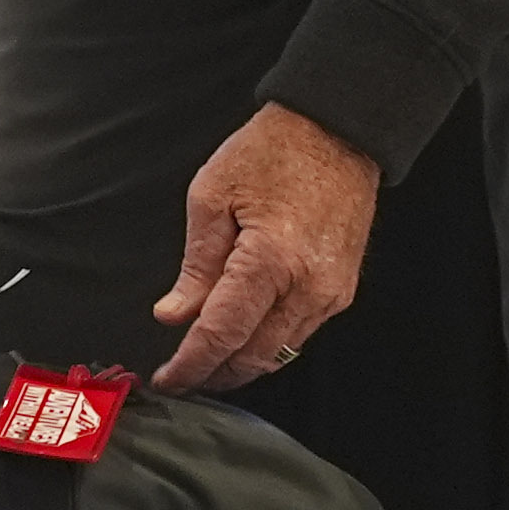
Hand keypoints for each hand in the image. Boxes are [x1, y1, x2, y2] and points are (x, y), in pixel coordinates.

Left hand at [151, 107, 377, 391]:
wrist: (337, 131)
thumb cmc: (276, 150)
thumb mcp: (213, 195)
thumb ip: (195, 264)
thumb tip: (174, 313)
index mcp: (269, 259)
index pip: (221, 333)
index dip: (190, 364)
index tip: (168, 378)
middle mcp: (307, 285)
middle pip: (252, 356)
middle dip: (213, 373)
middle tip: (181, 375)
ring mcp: (330, 293)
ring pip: (278, 354)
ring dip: (240, 364)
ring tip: (206, 360)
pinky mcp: (341, 292)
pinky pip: (299, 335)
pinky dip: (267, 344)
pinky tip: (244, 336)